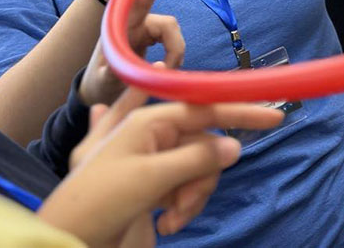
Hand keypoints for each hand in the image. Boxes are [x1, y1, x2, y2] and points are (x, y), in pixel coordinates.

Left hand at [39, 84, 283, 247]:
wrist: (68, 241)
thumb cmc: (100, 201)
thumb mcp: (150, 177)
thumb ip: (195, 159)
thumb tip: (234, 146)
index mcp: (149, 120)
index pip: (205, 109)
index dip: (240, 111)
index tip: (275, 117)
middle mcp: (154, 135)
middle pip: (206, 145)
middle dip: (203, 177)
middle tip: (184, 205)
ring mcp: (155, 161)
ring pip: (202, 168)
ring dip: (194, 196)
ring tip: (172, 218)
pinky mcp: (155, 186)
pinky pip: (188, 186)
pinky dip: (185, 205)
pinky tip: (166, 222)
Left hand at [80, 0, 184, 105]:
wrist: (101, 88)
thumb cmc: (102, 82)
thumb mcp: (105, 81)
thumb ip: (122, 74)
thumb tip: (158, 67)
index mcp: (119, 27)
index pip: (136, 2)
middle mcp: (133, 22)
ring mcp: (145, 28)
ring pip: (171, 28)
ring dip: (175, 50)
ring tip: (168, 71)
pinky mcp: (154, 37)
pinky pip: (173, 40)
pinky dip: (176, 54)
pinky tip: (169, 68)